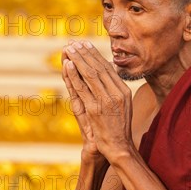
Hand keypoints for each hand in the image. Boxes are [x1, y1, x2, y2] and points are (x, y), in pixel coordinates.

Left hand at [62, 40, 133, 164]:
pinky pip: (82, 88)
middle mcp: (116, 93)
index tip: (85, 44)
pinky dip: (74, 75)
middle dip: (85, 53)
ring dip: (77, 60)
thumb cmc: (119, 126)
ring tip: (69, 49)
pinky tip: (67, 65)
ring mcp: (105, 101)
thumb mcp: (123, 104)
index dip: (95, 55)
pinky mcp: (94, 109)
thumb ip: (115, 88)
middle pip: (98, 67)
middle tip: (74, 43)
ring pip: (89, 75)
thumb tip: (109, 70)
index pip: (107, 67)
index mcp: (123, 90)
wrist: (119, 146)